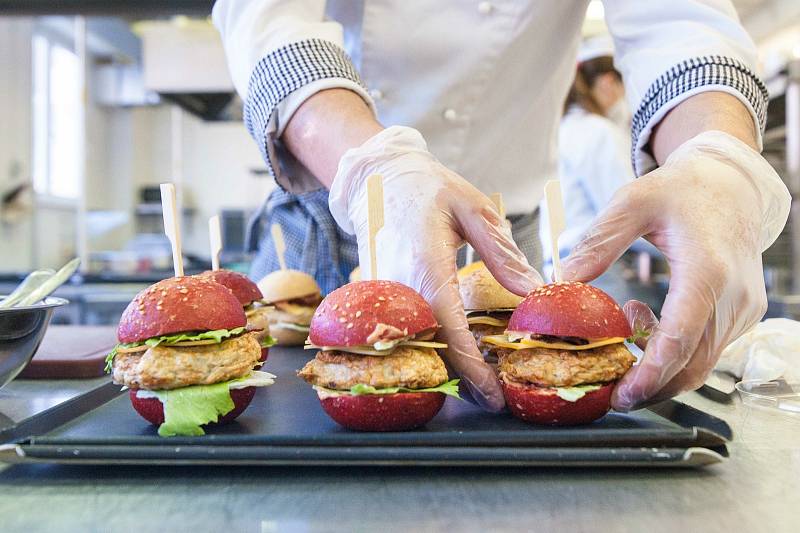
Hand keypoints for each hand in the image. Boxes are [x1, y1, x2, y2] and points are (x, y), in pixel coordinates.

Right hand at [330, 126, 541, 410]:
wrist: (379, 179)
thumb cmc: (428, 188)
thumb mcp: (473, 208)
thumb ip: (501, 252)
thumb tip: (533, 292)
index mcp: (425, 266)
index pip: (449, 330)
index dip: (472, 369)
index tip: (495, 395)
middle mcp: (400, 288)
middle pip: (433, 349)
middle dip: (465, 380)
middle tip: (498, 399)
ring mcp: (386, 296)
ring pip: (419, 345)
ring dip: (450, 369)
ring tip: (484, 385)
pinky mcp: (383, 298)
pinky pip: (409, 332)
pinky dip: (435, 348)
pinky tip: (460, 354)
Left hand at [562, 131, 790, 410]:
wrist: (731, 185)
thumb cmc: (681, 190)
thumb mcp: (632, 202)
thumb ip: (598, 242)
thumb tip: (562, 280)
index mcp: (708, 270)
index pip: (681, 339)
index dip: (649, 374)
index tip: (620, 394)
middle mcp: (734, 296)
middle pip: (692, 366)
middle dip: (649, 387)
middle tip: (608, 391)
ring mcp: (744, 308)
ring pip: (701, 363)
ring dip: (657, 366)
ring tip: (623, 329)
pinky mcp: (744, 314)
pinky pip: (708, 349)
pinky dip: (674, 351)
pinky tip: (645, 321)